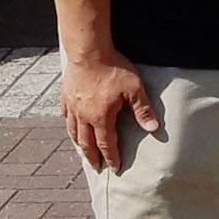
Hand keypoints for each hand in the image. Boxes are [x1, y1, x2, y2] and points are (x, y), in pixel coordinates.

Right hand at [61, 51, 156, 170]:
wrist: (88, 50)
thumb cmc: (113, 68)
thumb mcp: (134, 89)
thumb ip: (143, 109)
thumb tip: (153, 128)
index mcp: (101, 118)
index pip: (107, 144)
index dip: (112, 158)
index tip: (115, 168)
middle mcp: (84, 116)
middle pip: (87, 143)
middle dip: (92, 157)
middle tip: (96, 167)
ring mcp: (72, 106)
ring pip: (73, 131)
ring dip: (79, 144)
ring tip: (83, 152)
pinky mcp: (65, 95)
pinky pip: (65, 114)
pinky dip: (68, 123)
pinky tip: (70, 124)